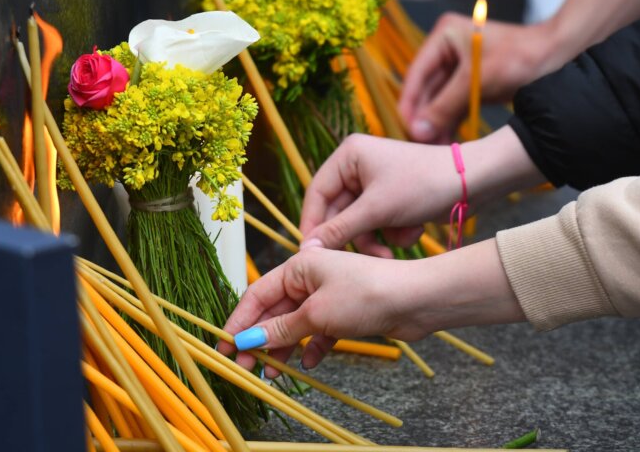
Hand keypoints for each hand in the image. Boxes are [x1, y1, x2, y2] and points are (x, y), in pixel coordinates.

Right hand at [219, 247, 425, 374]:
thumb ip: (280, 329)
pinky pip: (319, 332)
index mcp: (299, 266)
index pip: (258, 294)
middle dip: (259, 340)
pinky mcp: (345, 313)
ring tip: (273, 373)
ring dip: (283, 348)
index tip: (224, 346)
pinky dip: (312, 347)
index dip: (239, 321)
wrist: (414, 300)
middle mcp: (311, 279)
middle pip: (275, 312)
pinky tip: (310, 362)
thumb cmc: (365, 295)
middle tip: (245, 368)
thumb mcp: (316, 313)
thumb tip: (248, 340)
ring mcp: (329, 296)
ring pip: (296, 325)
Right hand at [299, 134, 461, 255]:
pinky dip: (393, 232)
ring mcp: (376, 182)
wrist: (473, 182)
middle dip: (355, 237)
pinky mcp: (393, 197)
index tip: (310, 254)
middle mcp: (358, 165)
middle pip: (338, 212)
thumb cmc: (423, 185)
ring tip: (392, 251)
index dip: (313, 225)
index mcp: (349, 155)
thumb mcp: (377, 210)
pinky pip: (379, 222)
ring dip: (376, 239)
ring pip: (359, 222)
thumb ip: (339, 230)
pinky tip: (413, 231)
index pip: (317, 194)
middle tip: (355, 263)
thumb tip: (307, 249)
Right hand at [400, 15, 562, 142]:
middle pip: (426, 91)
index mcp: (443, 37)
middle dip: (424, 119)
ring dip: (436, 125)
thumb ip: (444, 107)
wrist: (558, 57)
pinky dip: (450, 124)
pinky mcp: (471, 86)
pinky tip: (447, 144)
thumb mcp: (477, 81)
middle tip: (421, 146)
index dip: (410, 104)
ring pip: (438, 102)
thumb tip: (417, 131)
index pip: (416, 74)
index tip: (406, 130)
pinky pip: (453, 107)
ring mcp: (459, 69)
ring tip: (434, 150)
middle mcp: (447, 51)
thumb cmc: (519, 58)